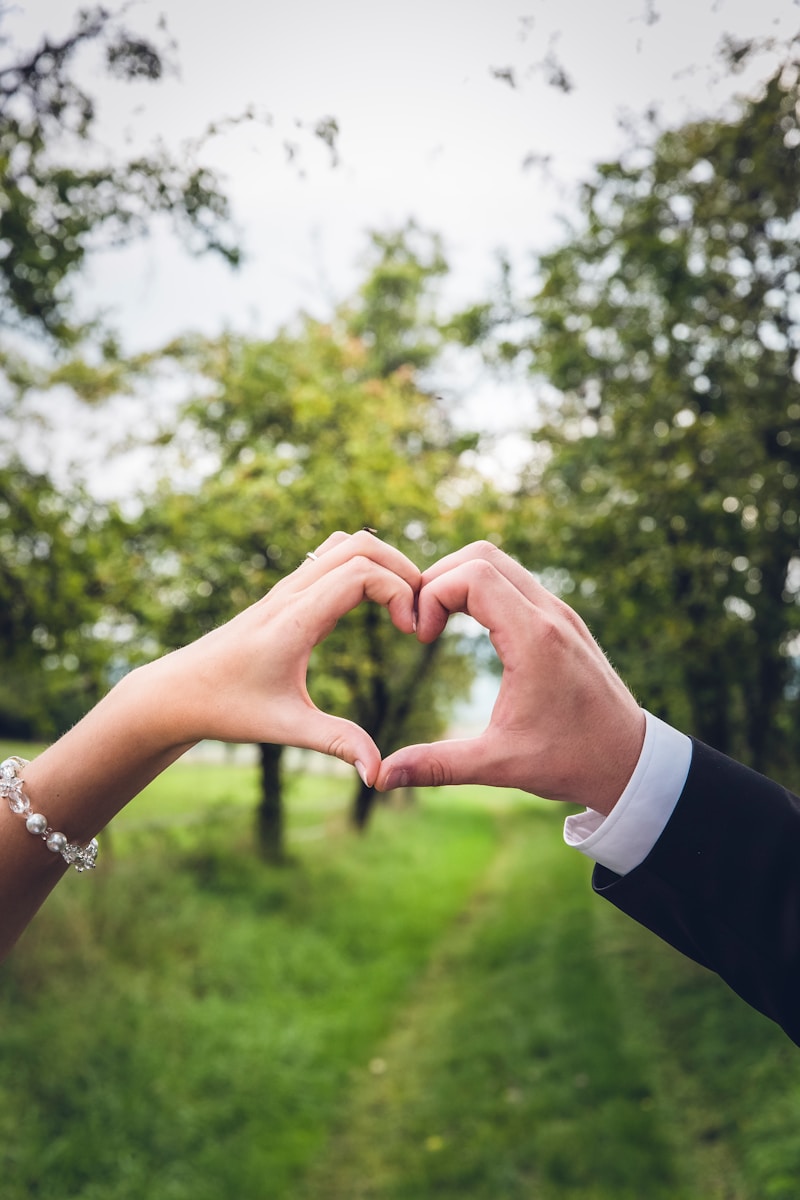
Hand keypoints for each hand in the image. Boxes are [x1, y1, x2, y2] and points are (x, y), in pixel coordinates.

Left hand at [147, 530, 420, 785]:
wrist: (177, 692)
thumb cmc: (227, 709)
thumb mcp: (286, 727)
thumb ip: (337, 744)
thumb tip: (378, 776)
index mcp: (295, 619)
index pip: (360, 572)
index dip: (399, 592)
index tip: (412, 632)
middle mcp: (291, 593)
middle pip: (359, 543)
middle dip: (401, 569)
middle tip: (419, 613)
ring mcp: (286, 588)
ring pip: (344, 542)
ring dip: (383, 562)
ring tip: (403, 605)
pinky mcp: (284, 593)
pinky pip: (330, 556)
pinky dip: (362, 565)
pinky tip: (374, 606)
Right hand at [376, 542, 644, 813]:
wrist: (631, 761)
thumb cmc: (570, 761)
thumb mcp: (499, 765)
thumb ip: (437, 765)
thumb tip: (381, 777)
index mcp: (534, 639)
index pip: (471, 575)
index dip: (432, 595)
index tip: (421, 638)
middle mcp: (549, 614)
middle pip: (482, 554)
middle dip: (439, 578)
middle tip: (421, 623)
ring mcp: (560, 613)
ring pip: (501, 562)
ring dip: (461, 580)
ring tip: (438, 623)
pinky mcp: (563, 620)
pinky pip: (517, 581)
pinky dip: (484, 590)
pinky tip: (469, 628)